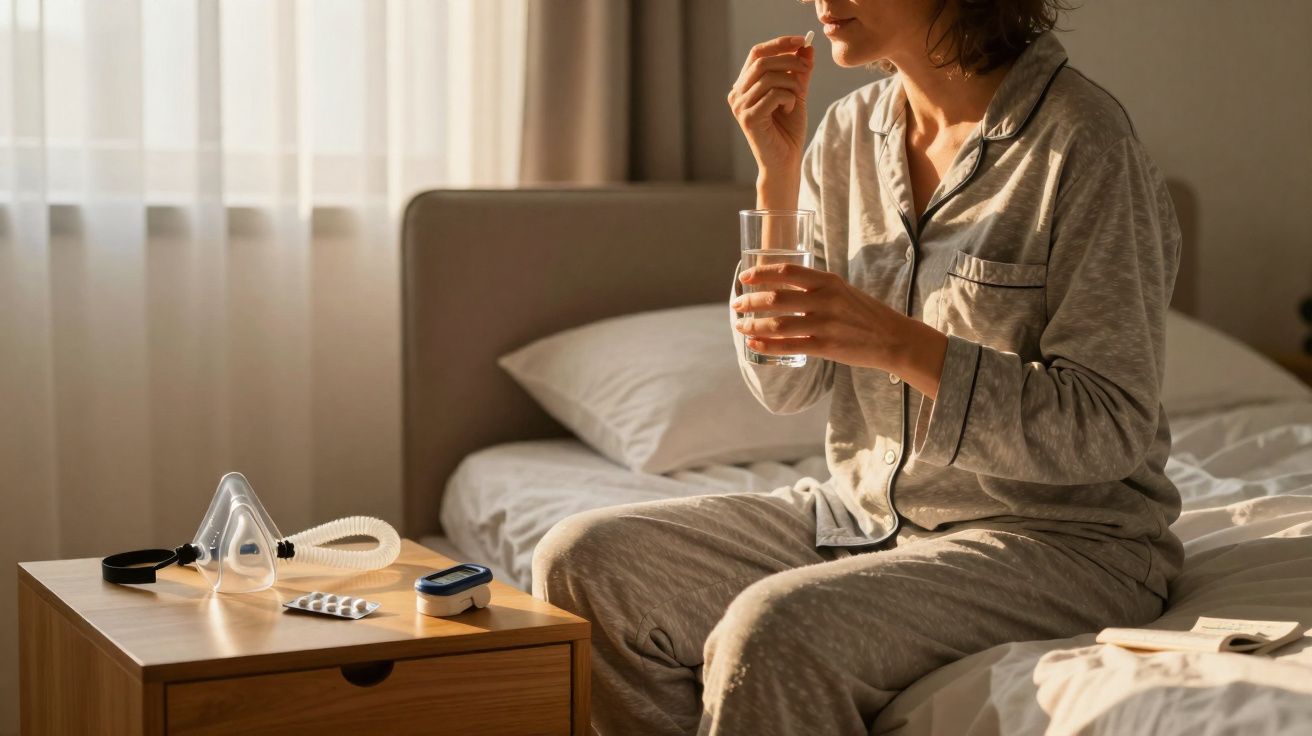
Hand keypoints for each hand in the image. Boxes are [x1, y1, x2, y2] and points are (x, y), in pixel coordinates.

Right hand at [727, 36, 813, 204]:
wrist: (785, 162)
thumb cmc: (788, 131)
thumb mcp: (797, 94)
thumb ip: (799, 71)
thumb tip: (806, 47)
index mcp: (744, 86)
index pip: (757, 53)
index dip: (779, 43)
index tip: (802, 40)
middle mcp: (737, 94)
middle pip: (762, 61)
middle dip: (789, 60)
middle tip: (807, 68)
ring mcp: (740, 107)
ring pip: (769, 77)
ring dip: (792, 83)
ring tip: (798, 97)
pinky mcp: (748, 118)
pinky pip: (774, 94)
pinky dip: (789, 98)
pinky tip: (790, 110)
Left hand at [731, 264, 949, 398]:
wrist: (893, 339)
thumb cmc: (864, 314)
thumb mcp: (842, 290)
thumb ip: (816, 287)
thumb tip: (782, 287)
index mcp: (827, 281)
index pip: (786, 271)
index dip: (761, 273)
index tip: (744, 277)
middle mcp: (824, 300)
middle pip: (776, 298)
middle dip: (750, 301)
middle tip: (737, 304)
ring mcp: (824, 324)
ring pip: (778, 324)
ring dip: (753, 325)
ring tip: (740, 326)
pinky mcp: (826, 347)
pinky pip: (789, 346)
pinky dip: (767, 346)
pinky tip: (754, 345)